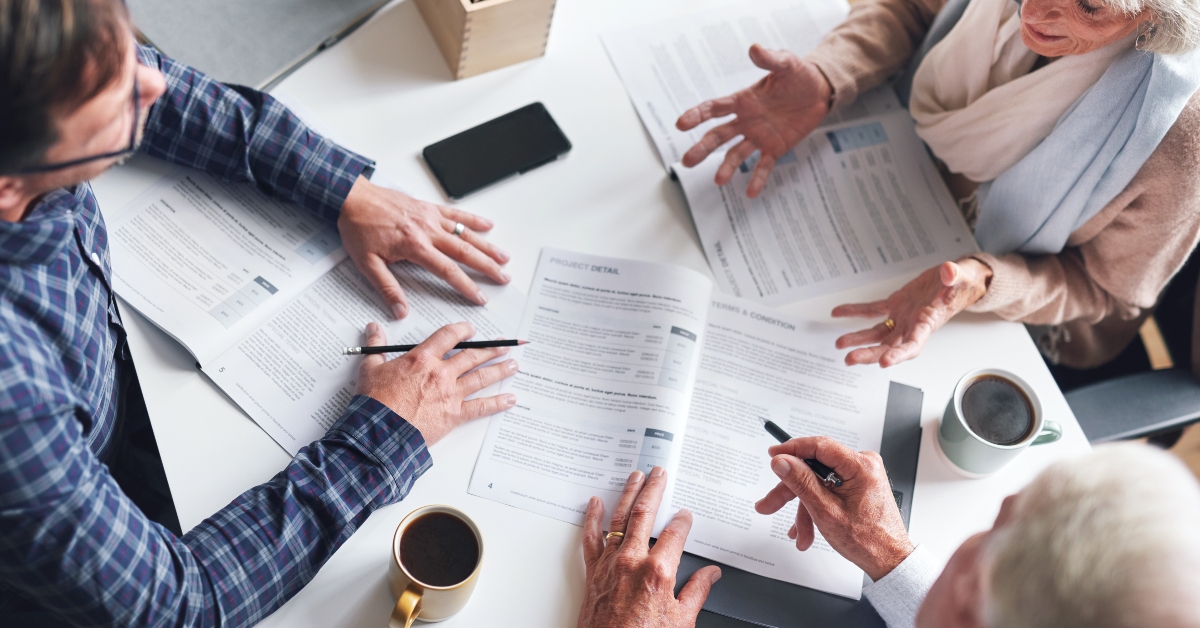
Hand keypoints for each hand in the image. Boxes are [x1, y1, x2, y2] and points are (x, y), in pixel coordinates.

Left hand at [338, 176, 510, 318]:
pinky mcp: (428, 207)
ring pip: (465, 233)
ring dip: (487, 246)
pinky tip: (488, 224)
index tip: (480, 297)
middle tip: (504, 277)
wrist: (352, 198)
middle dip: (487, 266)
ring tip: (504, 257)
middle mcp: (427, 231)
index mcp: (414, 247)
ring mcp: (430, 217)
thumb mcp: (367, 263)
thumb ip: (386, 287)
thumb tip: (400, 310)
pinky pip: (456, 214)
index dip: (466, 286)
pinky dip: (473, 219)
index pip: (448, 270)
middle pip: (465, 251)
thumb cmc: (358, 228)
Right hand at [353, 321, 516, 444]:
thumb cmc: (375, 403)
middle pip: (472, 356)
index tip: (471, 330)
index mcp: (422, 359)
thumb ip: (376, 345)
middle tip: (505, 345)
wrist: (380, 431)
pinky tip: (511, 399)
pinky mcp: (455, 415)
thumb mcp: (371, 368)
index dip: (462, 330)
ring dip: (500, 369)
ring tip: (514, 364)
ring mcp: (451, 394)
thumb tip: (373, 328)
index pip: (448, 337)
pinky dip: (498, 403)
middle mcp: (441, 373)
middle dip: (491, 349)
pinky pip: (482, 407)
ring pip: (481, 377)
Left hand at [578, 468, 721, 627]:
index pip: (675, 533)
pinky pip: (591, 538)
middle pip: (645, 514)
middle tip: (658, 472)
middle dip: (653, 489)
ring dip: (628, 494)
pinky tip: (595, 503)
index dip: (683, 520)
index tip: (685, 514)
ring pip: (619, 519)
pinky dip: (592, 518)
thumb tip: (710, 575)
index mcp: (658, 571)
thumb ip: (696, 592)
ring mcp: (611, 564)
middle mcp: (632, 561)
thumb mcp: (682, 621)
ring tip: (634, 477)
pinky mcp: (594, 572)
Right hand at [676, 45, 832, 197]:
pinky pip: (763, 166)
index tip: (681, 124)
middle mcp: (745, 121)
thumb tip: (754, 48)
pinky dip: (757, 179)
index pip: (714, 109)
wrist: (818, 91)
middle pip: (718, 136)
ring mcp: (758, 136)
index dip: (697, 115)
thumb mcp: (786, 63)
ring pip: (737, 154)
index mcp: (743, 100)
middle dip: (702, 148)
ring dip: (726, 167)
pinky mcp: (775, 148)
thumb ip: (770, 58)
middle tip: (687, 162)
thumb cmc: (798, 75)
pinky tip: (750, 193)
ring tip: (718, 181)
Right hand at [754, 437, 912, 580]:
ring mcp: (861, 476)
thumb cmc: (868, 541)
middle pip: (814, 469)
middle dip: (791, 492)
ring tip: (799, 533)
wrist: (888, 559)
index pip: (819, 446)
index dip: (792, 449)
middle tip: (769, 505)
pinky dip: (816, 508)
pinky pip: (828, 490)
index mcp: (861, 466)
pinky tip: (807, 528)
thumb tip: (782, 461)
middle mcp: (863, 465)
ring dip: (804, 508)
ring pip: (818, 483)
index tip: (773, 454)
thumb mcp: (825, 511)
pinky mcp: (857, 486)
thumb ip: (801, 482)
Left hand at [831, 259, 992, 367]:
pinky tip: (839, 312)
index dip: (898, 355)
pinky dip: (855, 312)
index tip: (884, 362)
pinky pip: (872, 311)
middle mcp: (912, 325)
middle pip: (888, 346)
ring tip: (840, 344)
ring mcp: (902, 317)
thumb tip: (948, 272)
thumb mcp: (963, 277)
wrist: (959, 281)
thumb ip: (954, 276)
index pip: (912, 345)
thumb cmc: (963, 284)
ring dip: (858, 339)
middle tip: (850, 359)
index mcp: (928, 323)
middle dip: (869, 354)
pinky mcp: (895, 305)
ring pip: (877, 333)